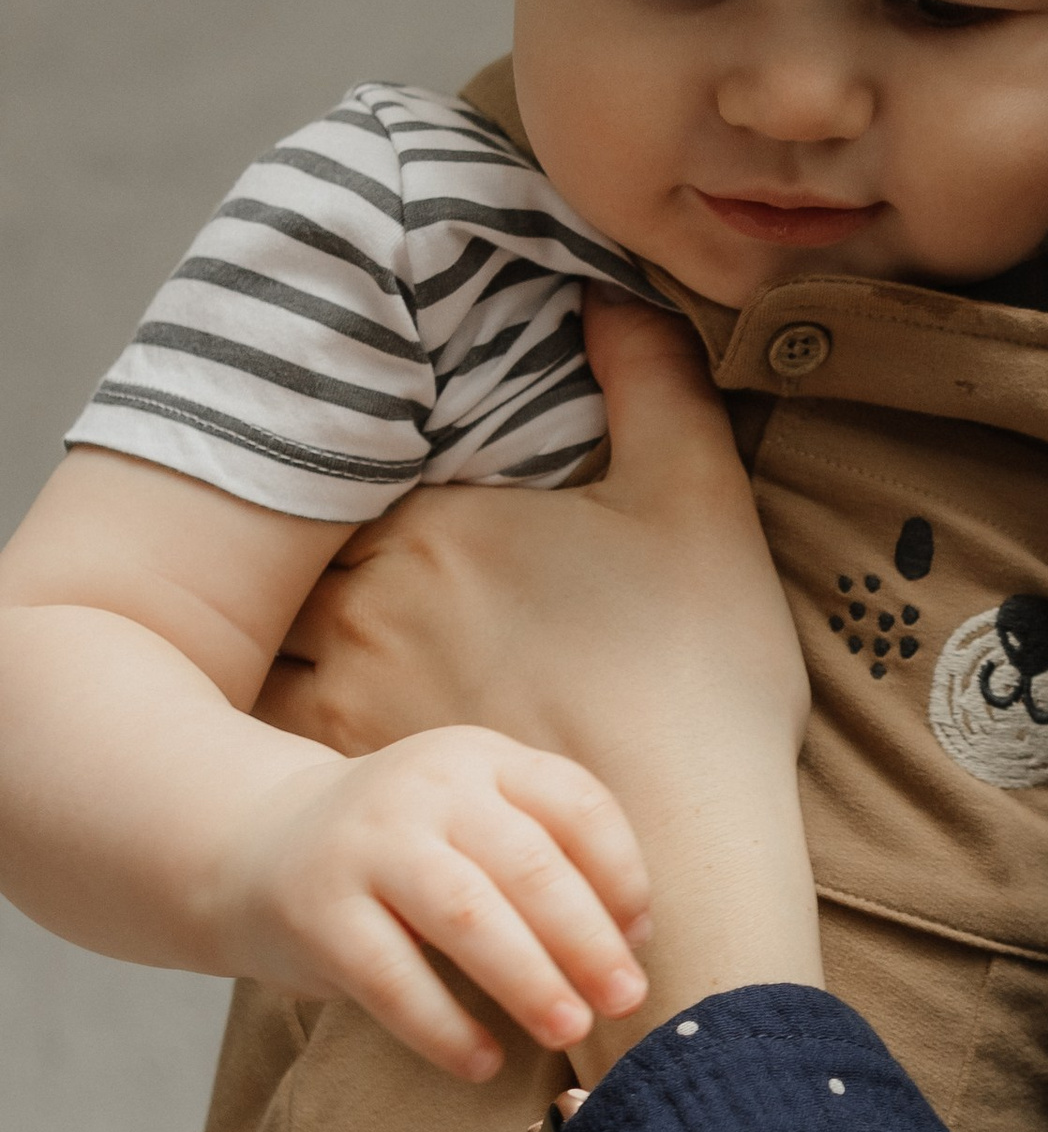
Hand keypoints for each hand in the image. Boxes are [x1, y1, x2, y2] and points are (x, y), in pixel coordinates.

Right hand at [210, 725, 649, 1082]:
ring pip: (467, 915)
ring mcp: (365, 844)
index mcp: (481, 758)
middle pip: (529, 864)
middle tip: (626, 1000)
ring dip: (530, 980)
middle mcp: (426, 788)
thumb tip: (632, 939)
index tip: (641, 937)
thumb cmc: (405, 851)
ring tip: (571, 1030)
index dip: (621, 872)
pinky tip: (484, 1062)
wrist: (256, 848)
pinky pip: (392, 978)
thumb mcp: (473, 818)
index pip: (576, 802)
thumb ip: (547, 855)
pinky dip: (445, 1027)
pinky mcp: (316, 910)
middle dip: (588, 939)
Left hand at [261, 298, 806, 796]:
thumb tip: (608, 288)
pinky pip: (264, 739)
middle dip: (297, 556)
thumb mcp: (700, 504)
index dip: (349, 478)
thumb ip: (653, 380)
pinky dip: (264, 730)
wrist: (681, 842)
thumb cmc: (698, 678)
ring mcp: (345, 695)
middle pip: (291, 555)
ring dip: (275, 641)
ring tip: (307, 651)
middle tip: (312, 564)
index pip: (348, 470)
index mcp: (441, 521)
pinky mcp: (345, 782)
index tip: (370, 495)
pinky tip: (300, 742)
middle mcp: (369, 600)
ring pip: (268, 646)